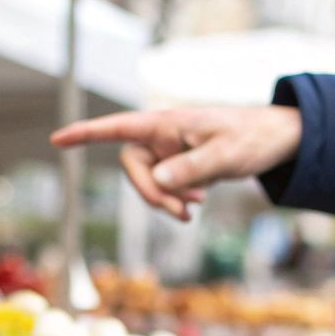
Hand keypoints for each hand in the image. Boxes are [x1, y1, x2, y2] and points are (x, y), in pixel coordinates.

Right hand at [50, 106, 302, 220]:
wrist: (276, 141)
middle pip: (132, 167)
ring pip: (148, 182)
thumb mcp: (225, 155)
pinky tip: (196, 204)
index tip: (58, 140)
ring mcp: (170, 152)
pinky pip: (164, 187)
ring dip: (165, 200)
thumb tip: (158, 180)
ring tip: (194, 208)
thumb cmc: (251, 138)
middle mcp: (162, 136)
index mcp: (166, 123)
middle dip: (151, 193)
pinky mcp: (180, 165)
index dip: (87, 134)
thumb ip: (190, 169)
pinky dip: (175, 200)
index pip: (118, 127)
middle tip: (181, 211)